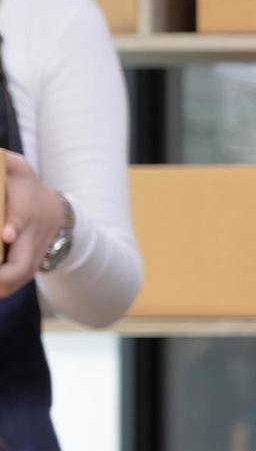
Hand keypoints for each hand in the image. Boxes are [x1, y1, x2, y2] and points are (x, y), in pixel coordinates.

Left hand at [1, 151, 65, 296]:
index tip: (6, 233)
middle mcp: (31, 241)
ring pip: (14, 281)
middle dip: (1, 277)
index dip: (13, 226)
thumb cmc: (24, 187)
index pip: (20, 220)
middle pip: (19, 266)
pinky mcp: (25, 271)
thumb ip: (2, 162)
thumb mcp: (14, 167)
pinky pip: (10, 285)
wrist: (54, 213)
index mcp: (26, 212)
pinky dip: (0, 288)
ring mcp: (31, 259)